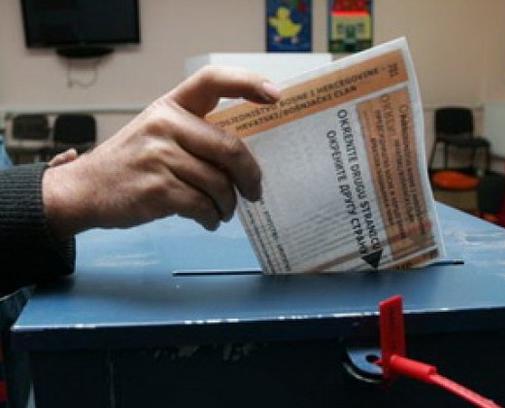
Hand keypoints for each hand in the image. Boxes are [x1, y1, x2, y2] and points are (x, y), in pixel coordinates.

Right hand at [42, 66, 280, 238]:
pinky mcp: (157, 188)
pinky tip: (209, 220)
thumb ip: (196, 135)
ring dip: (228, 204)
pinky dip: (212, 217)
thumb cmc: (132, 163)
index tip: (275, 96)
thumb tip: (246, 161)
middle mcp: (165, 124)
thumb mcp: (158, 133)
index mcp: (170, 106)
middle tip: (255, 192)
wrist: (85, 190)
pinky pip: (203, 205)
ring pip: (219, 183)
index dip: (248, 83)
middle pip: (230, 147)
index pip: (212, 80)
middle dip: (250, 176)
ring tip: (223, 211)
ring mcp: (159, 156)